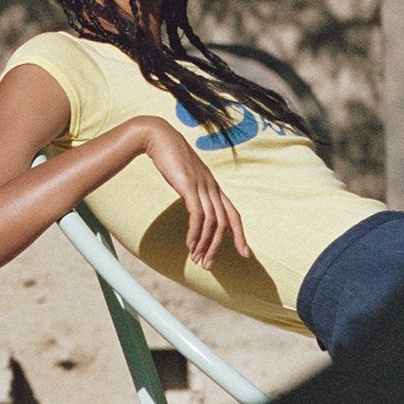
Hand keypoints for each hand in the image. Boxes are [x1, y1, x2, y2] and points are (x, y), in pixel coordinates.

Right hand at [137, 118, 250, 270]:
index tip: (244, 254)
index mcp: (213, 186)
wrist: (158, 137)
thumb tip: (193, 204)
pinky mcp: (189, 186)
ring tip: (196, 259)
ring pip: (212, 222)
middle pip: (225, 223)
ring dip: (205, 245)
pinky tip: (189, 244)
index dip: (240, 235)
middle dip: (218, 247)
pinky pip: (197, 215)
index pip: (234, 214)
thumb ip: (192, 190)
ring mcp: (202, 186)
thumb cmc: (170, 156)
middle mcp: (212, 187)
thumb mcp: (185, 176)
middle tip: (208, 266)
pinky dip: (195, 233)